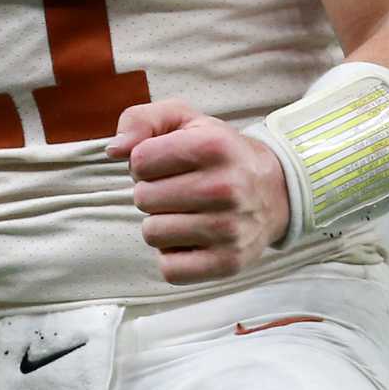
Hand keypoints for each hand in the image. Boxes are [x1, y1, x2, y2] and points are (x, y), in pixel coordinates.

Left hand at [107, 99, 289, 286]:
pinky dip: (174, 255)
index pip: (139, 160)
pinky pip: (169, 269)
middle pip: (143, 198)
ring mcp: (229, 229)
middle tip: (179, 189)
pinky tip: (192, 238)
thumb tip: (113, 150)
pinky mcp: (228, 263)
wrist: (275, 191)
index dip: (145, 162)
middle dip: (153, 192)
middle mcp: (225, 188)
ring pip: (152, 233)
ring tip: (187, 212)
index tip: (167, 163)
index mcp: (213, 146)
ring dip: (162, 224)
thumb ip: (141, 120)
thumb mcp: (184, 120)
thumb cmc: (218, 153)